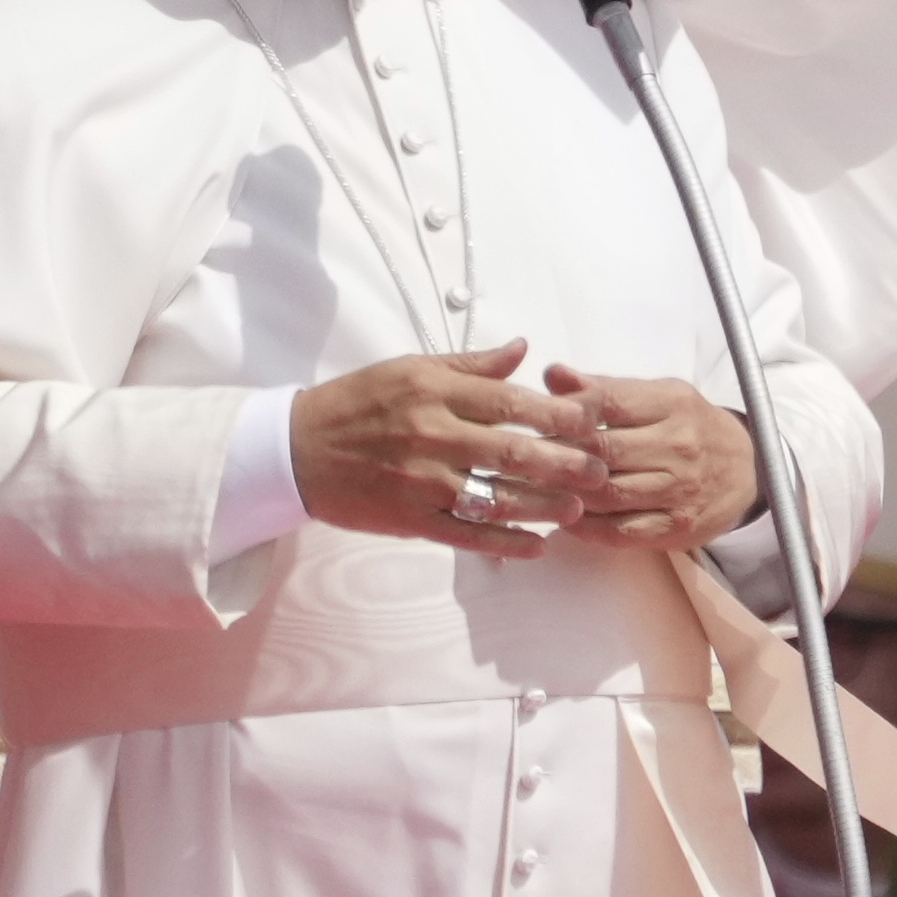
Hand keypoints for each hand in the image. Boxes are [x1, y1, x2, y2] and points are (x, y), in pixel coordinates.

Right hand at [293, 346, 596, 552]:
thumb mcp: (410, 369)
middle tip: (599, 472)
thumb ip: (470, 365)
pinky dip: (504, 543)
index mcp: (435, 392)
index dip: (557, 414)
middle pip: (513, 452)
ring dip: (542, 507)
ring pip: (495, 498)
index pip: (510, 402)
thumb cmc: (357, 404)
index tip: (592, 422)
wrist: (296, 451)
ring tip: (575, 510)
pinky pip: (467, 535)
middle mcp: (432, 435)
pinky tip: (535, 547)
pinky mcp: (410, 519)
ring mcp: (422, 481)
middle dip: (564, 464)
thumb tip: (522, 350)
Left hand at [540, 366, 761, 548]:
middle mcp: (678, 446)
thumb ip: (604, 389)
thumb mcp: (657, 396)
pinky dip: (587, 528)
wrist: (748, 471)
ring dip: (565, 494)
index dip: (565, 411)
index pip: (608, 403)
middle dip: (556, 455)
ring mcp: (679, 490)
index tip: (534, 418)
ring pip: (608, 494)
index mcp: (671, 404)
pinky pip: (622, 531)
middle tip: (519, 458)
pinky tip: (565, 518)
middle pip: (602, 451)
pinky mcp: (677, 527)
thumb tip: (553, 374)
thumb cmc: (689, 427)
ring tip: (533, 490)